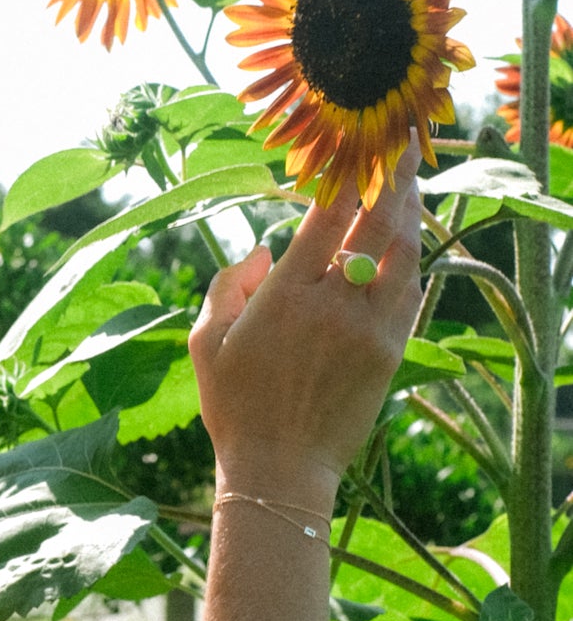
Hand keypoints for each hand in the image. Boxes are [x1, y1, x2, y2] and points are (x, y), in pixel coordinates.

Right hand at [188, 136, 423, 500]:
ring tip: (411, 187)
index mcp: (285, 295)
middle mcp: (333, 304)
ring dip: (411, 215)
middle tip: (400, 150)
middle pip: (377, 224)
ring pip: (404, 255)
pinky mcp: (390, 352)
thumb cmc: (234, 406)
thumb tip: (264, 250)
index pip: (328, 216)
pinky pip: (412, 293)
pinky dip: (414, 261)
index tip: (356, 150)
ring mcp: (369, 328)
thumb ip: (229, 285)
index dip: (347, 176)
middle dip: (393, 181)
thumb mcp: (207, 342)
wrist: (279, 470)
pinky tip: (411, 244)